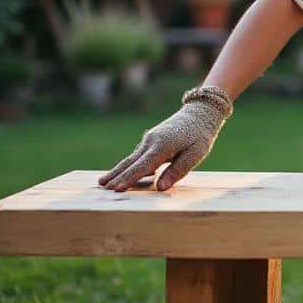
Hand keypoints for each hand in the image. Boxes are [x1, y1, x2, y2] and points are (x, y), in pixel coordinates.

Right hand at [98, 86, 232, 191]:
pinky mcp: (151, 140)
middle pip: (130, 162)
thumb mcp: (195, 155)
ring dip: (118, 170)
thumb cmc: (200, 136)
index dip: (129, 179)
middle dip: (116, 175)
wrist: (200, 113)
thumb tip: (160, 188)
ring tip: (103, 182)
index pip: (142, 167)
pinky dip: (128, 164)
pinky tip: (121, 173)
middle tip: (101, 186)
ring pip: (131, 158)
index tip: (116, 189)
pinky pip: (137, 155)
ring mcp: (149, 139)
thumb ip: (177, 171)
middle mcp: (151, 142)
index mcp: (162, 146)